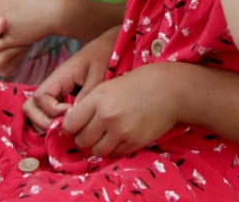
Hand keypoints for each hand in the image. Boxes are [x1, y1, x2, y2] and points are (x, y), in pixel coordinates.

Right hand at [23, 28, 115, 131]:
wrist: (108, 46)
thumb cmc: (104, 56)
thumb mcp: (99, 74)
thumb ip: (86, 94)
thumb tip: (73, 115)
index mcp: (60, 76)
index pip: (39, 97)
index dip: (51, 110)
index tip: (71, 112)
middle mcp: (53, 85)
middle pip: (30, 107)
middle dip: (42, 122)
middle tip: (65, 127)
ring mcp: (55, 91)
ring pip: (36, 112)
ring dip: (46, 124)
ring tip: (68, 127)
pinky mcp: (62, 97)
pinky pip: (48, 112)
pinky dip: (53, 122)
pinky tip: (71, 126)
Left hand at [60, 63, 181, 156]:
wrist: (168, 90)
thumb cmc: (136, 85)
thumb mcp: (107, 87)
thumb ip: (89, 105)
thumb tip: (70, 125)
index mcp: (97, 99)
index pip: (70, 124)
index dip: (70, 127)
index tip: (75, 126)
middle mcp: (107, 117)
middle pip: (82, 141)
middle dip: (84, 138)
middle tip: (92, 131)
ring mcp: (121, 132)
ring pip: (97, 151)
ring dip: (98, 146)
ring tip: (106, 135)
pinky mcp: (134, 143)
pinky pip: (114, 154)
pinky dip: (114, 148)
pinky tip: (120, 136)